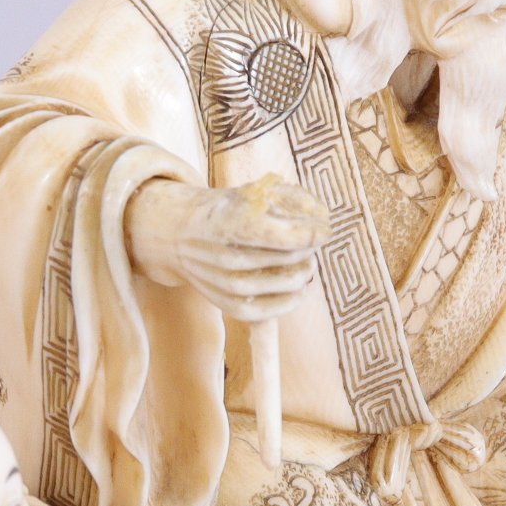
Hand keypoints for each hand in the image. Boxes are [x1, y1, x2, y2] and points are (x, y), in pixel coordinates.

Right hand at [127, 175, 329, 323]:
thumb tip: (321, 217)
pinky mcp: (221, 302)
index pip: (272, 232)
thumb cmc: (229, 210)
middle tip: (313, 245)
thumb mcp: (252, 193)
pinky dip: (286, 304)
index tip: (324, 230)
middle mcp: (217, 253)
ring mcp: (216, 281)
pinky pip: (257, 312)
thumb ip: (288, 199)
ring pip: (269, 286)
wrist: (180, 232)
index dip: (305, 234)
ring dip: (298, 277)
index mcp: (225, 219)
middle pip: (276, 259)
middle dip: (304, 252)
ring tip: (308, 265)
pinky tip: (299, 290)